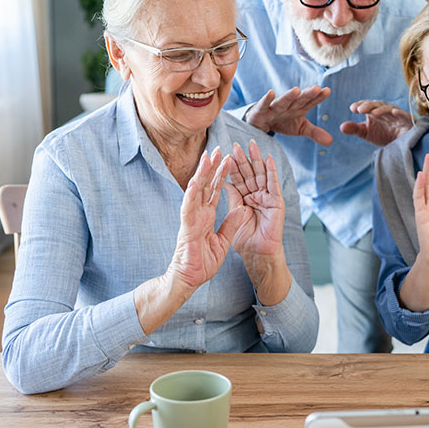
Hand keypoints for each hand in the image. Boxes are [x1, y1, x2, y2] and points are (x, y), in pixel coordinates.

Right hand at [168, 147, 238, 288]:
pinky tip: (196, 180)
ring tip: (206, 157)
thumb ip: (231, 223)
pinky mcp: (186, 226)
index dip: (222, 175)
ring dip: (201, 173)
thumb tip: (242, 207)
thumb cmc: (202, 262)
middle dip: (212, 167)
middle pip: (206, 185)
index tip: (228, 159)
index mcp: (207, 215)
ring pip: (196, 191)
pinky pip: (188, 207)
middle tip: (217, 148)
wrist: (189, 279)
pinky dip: (191, 194)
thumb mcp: (223, 240)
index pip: (216, 190)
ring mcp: (191, 218)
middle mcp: (198, 213)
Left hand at [224, 140, 285, 257]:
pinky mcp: (276, 202)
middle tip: (236, 144)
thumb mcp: (234, 215)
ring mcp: (267, 198)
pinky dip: (271, 171)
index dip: (231, 167)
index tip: (223, 153)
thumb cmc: (245, 240)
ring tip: (251, 145)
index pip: (237, 179)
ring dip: (256, 159)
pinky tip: (268, 158)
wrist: (257, 254)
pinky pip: (273, 184)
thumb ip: (233, 198)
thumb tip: (225, 181)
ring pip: (260, 174)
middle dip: (242, 159)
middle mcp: (256, 196)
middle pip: (248, 173)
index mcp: (244, 199)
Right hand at [245, 86, 332, 145]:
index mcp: (299, 108)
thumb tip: (331, 141)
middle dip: (307, 94)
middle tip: (316, 88)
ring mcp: (274, 107)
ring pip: (283, 101)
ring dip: (289, 96)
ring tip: (297, 90)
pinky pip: (264, 105)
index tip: (327, 91)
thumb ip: (315, 133)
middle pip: (299, 100)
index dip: (318, 97)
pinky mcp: (261, 111)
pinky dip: (266, 99)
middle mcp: (288, 106)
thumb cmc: (283, 122)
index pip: (310, 102)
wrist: (261, 123)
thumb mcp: (300, 128)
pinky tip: (271, 93)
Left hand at [339, 99, 413, 145]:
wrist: (401, 145)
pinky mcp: (407, 120)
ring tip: (373, 113)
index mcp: (375, 111)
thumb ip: (355, 129)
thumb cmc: (383, 136)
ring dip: (381, 109)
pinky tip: (394, 112)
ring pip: (389, 108)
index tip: (352, 108)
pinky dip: (399, 112)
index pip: (367, 105)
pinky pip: (404, 115)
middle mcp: (386, 111)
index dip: (360, 105)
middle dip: (369, 106)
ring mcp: (397, 115)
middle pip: (377, 104)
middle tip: (360, 109)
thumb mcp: (366, 133)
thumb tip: (341, 127)